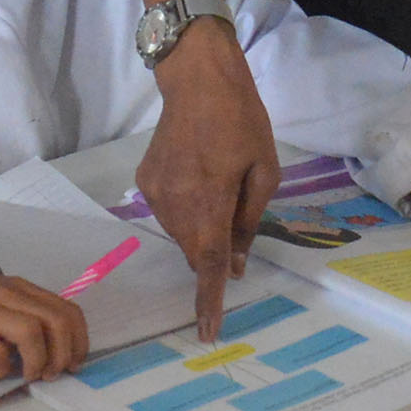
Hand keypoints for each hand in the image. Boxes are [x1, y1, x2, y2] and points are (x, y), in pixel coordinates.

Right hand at [0, 273, 88, 382]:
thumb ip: (25, 313)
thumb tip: (57, 349)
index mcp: (19, 287)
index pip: (66, 309)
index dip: (79, 340)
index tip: (75, 363)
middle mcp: (5, 294)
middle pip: (55, 321)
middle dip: (63, 354)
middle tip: (52, 374)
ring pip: (31, 332)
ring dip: (38, 361)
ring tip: (28, 375)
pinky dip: (2, 369)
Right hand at [136, 21, 275, 337]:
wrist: (197, 79)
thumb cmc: (241, 120)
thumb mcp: (264, 170)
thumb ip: (249, 221)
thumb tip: (238, 263)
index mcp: (212, 202)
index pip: (210, 264)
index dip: (209, 300)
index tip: (207, 331)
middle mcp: (177, 204)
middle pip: (196, 250)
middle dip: (215, 252)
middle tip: (235, 211)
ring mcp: (156, 193)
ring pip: (182, 233)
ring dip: (201, 228)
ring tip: (217, 184)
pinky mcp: (146, 181)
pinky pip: (169, 211)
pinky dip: (186, 208)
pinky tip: (198, 175)